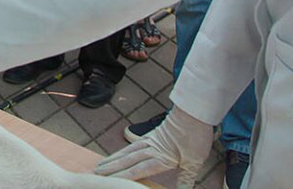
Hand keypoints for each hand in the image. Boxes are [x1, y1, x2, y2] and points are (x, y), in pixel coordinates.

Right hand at [94, 107, 212, 187]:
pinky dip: (123, 150)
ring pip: (128, 151)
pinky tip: (119, 153)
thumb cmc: (195, 136)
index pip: (138, 169)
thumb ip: (186, 179)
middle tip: (96, 172)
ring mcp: (150, 140)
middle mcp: (151, 148)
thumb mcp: (194, 161)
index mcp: (161, 157)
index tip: (109, 181)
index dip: (123, 176)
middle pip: (128, 160)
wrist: (194, 111)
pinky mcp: (151, 135)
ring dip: (114, 158)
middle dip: (112, 168)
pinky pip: (133, 144)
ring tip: (102, 164)